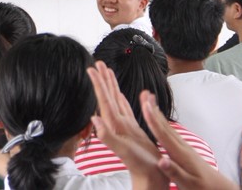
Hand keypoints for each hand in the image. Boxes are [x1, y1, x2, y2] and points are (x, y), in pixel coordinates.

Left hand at [87, 61, 166, 189]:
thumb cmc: (140, 167)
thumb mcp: (123, 151)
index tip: (91, 69)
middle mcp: (117, 123)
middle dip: (103, 80)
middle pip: (108, 96)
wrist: (150, 179)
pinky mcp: (133, 129)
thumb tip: (93, 118)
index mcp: (114, 125)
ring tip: (107, 72)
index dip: (98, 84)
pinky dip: (122, 99)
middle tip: (98, 63)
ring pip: (116, 100)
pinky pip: (126, 109)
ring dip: (111, 86)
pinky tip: (120, 94)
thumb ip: (108, 136)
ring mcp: (125, 126)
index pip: (104, 100)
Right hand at [140, 91, 236, 189]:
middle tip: (145, 94)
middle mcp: (182, 147)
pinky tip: (159, 121)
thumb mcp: (189, 184)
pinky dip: (162, 123)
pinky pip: (170, 132)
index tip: (145, 105)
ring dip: (157, 112)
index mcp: (180, 154)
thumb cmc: (204, 188)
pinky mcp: (185, 149)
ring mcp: (184, 147)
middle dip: (153, 109)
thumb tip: (161, 160)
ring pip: (167, 127)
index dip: (152, 119)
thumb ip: (175, 172)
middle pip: (164, 125)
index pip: (163, 134)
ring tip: (149, 100)